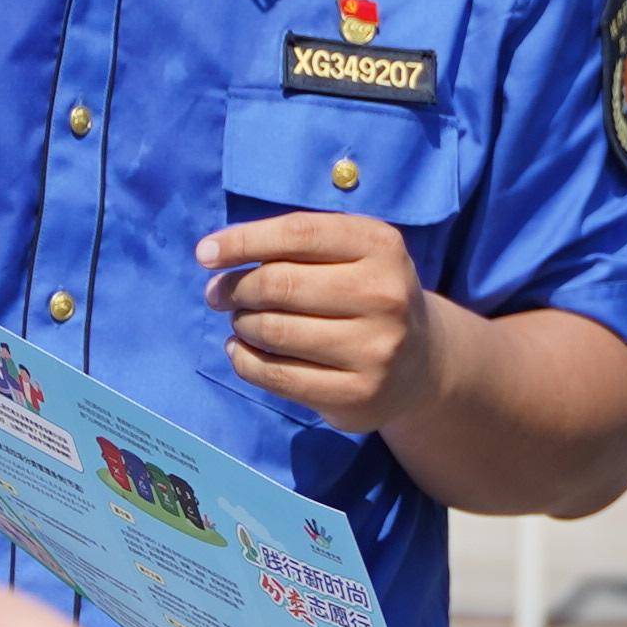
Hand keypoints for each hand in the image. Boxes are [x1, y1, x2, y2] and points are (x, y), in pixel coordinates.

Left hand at [202, 212, 441, 430]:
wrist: (421, 362)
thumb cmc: (365, 293)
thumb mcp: (350, 253)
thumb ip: (293, 244)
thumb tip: (215, 257)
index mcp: (381, 246)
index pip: (298, 233)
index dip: (243, 241)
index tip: (205, 254)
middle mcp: (385, 296)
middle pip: (279, 284)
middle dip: (236, 288)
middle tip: (220, 295)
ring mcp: (375, 349)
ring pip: (274, 331)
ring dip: (241, 325)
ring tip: (241, 322)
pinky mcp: (357, 394)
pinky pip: (277, 375)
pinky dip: (244, 360)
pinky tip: (243, 351)